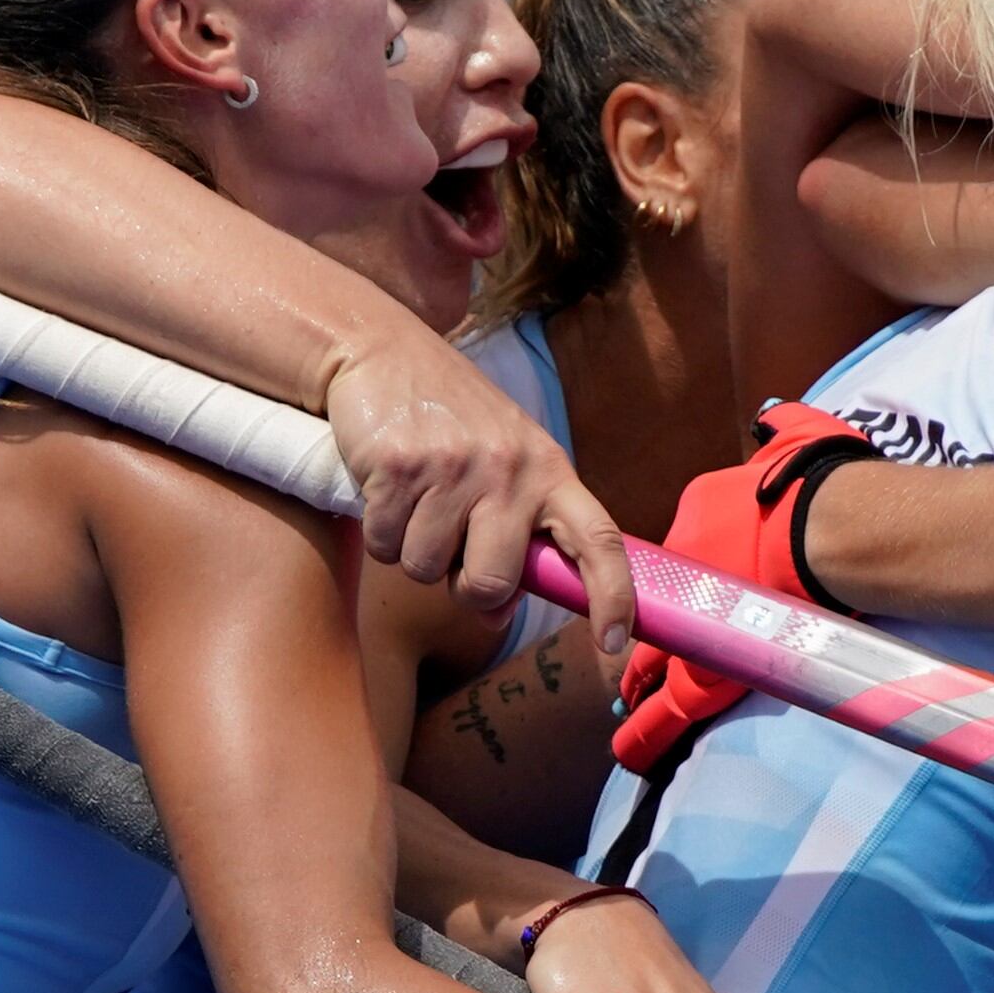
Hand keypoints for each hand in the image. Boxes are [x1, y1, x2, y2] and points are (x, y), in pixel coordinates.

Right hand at [322, 335, 637, 662]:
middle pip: (491, 583)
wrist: (382, 352)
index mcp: (549, 471)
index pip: (599, 540)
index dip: (613, 594)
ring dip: (413, 551)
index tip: (614, 640)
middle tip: (453, 551)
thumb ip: (514, 534)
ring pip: (427, 569)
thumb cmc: (451, 422)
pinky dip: (379, 531)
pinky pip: (384, 545)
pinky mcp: (398, 466)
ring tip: (417, 501)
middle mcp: (509, 470)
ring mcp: (454, 467)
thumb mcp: (504, 463)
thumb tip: (496, 612)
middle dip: (464, 587)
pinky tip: (386, 489)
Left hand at [608, 404, 880, 777]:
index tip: (660, 602)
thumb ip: (779, 435)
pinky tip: (633, 751)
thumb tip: (781, 421)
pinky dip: (651, 730)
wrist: (823, 528)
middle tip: (629, 668)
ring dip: (641, 691)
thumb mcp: (790, 440)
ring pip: (655, 663)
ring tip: (625, 717)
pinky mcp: (708, 665)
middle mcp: (683, 572)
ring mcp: (692, 620)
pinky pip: (671, 705)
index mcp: (698, 519)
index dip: (664, 585)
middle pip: (654, 612)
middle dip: (643, 640)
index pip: (673, 561)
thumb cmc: (814, 485)